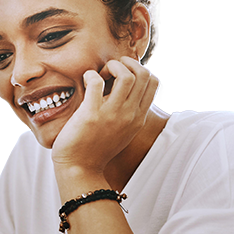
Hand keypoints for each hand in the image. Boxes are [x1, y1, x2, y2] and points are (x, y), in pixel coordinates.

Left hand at [51, 56, 158, 175]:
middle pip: (144, 74)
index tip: (120, 76)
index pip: (153, 81)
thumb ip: (128, 113)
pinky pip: (96, 82)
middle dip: (126, 63)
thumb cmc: (95, 148)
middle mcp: (130, 115)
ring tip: (99, 75)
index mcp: (138, 117)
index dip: (138, 69)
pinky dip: (90, 75)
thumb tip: (124, 88)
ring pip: (126, 75)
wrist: (80, 169)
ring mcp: (112, 114)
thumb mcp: (122, 131)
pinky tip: (85, 80)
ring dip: (111, 66)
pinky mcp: (91, 114)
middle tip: (109, 72)